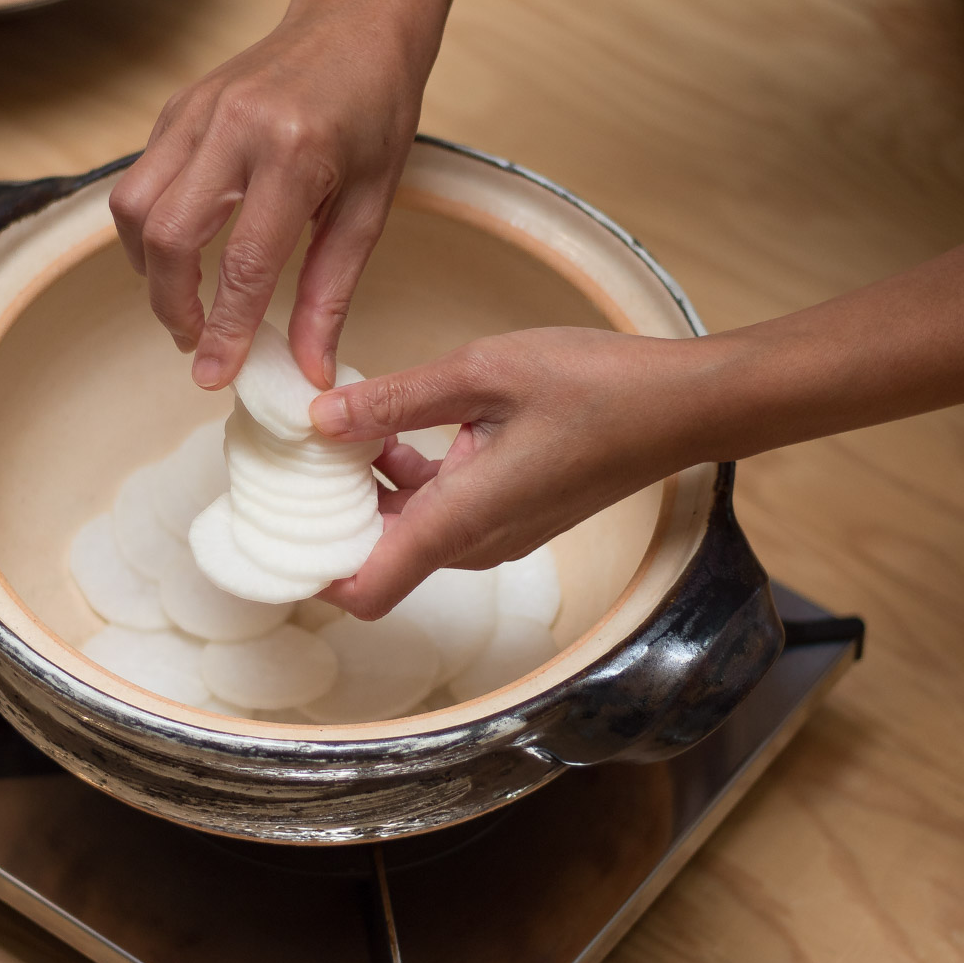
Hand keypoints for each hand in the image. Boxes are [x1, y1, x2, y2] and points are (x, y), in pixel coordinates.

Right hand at [109, 0, 450, 390]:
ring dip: (149, 268)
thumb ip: (332, 293)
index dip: (224, 330)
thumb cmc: (375, 110)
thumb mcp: (372, 207)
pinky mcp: (177, 107)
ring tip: (185, 302)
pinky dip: (151, 229)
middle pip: (169, 237)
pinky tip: (184, 251)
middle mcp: (235, 126)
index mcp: (295, 153)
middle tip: (196, 342)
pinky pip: (141, 179)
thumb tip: (309, 369)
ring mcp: (197, 111)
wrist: (356, 23)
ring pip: (134, 207)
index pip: (243, 263)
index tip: (214, 376)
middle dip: (171, 306)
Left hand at [307, 327, 717, 617]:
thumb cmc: (596, 385)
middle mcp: (475, 543)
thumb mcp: (484, 372)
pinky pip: (443, 514)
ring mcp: (498, 534)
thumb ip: (395, 399)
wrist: (684, 405)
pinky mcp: (515, 515)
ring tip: (346, 427)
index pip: (366, 590)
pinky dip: (411, 483)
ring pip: (409, 533)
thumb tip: (321, 418)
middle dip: (334, 517)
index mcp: (460, 520)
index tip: (279, 528)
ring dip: (372, 493)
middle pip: (378, 559)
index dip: (313, 575)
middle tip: (299, 455)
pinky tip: (403, 426)